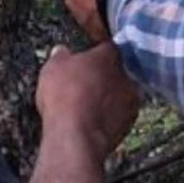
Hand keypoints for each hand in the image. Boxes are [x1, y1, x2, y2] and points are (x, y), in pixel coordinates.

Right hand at [32, 44, 140, 181]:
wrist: (76, 136)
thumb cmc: (65, 96)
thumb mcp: (52, 68)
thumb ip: (60, 56)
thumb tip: (61, 51)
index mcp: (109, 55)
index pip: (104, 47)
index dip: (91, 55)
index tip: (80, 63)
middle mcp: (126, 74)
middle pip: (114, 71)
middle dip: (100, 77)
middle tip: (81, 86)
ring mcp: (131, 100)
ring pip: (118, 94)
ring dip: (106, 98)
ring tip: (85, 107)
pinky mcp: (129, 123)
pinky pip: (117, 115)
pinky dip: (107, 117)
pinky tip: (91, 121)